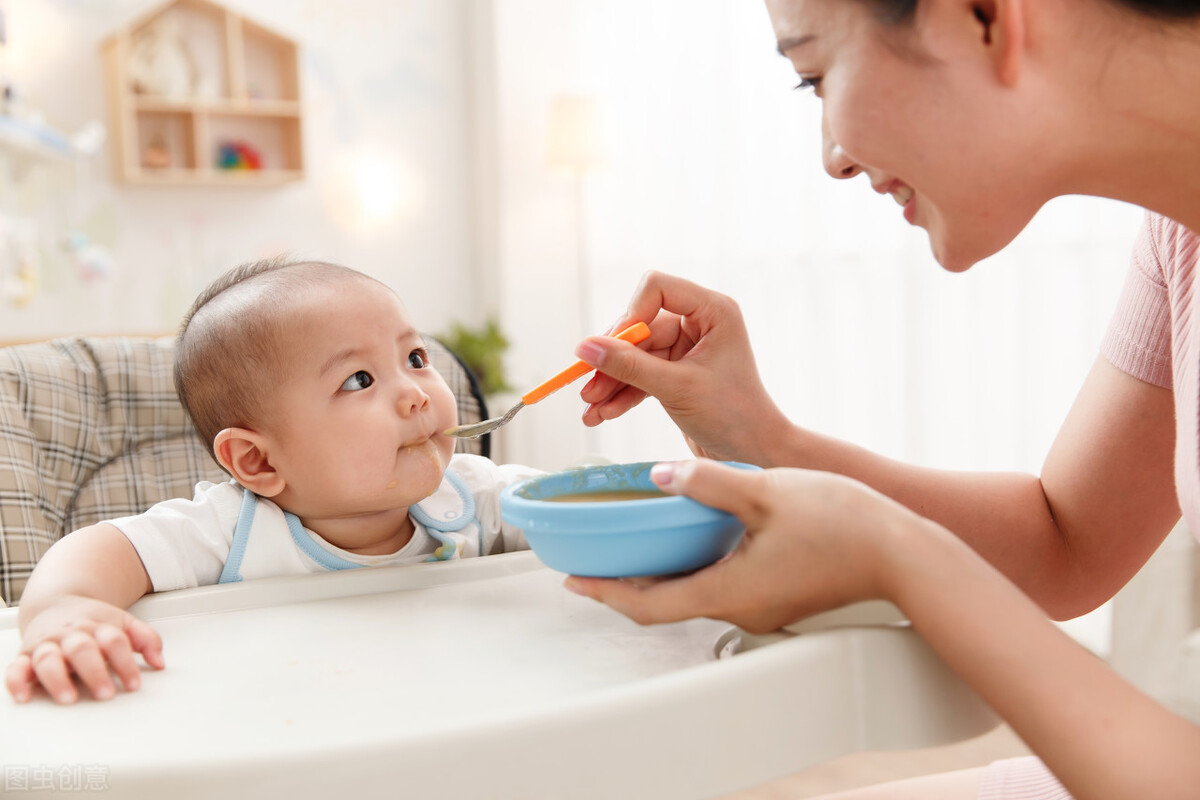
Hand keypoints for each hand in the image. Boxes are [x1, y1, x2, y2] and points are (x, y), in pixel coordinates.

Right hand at [6, 595, 163, 703]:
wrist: (55, 603)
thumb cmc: (91, 620)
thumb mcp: (122, 623)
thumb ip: (144, 639)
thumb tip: (159, 662)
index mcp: (96, 626)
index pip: (114, 641)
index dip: (126, 662)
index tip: (134, 684)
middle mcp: (70, 634)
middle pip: (82, 649)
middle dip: (94, 671)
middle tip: (106, 693)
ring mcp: (46, 644)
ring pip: (48, 659)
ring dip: (58, 679)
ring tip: (69, 698)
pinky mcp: (24, 657)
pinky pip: (16, 668)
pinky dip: (17, 682)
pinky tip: (24, 696)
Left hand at [564, 459, 923, 633]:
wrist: (906, 554)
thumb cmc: (845, 526)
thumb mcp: (766, 492)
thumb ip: (707, 483)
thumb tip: (661, 476)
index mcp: (730, 590)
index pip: (650, 605)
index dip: (606, 594)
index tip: (574, 581)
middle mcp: (741, 608)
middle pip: (666, 606)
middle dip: (624, 587)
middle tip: (591, 567)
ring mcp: (762, 605)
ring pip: (694, 596)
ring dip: (658, 578)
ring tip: (630, 550)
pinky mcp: (779, 594)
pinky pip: (722, 586)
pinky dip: (692, 569)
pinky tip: (690, 541)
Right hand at [577, 271, 790, 464]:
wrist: (755, 455)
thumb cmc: (733, 416)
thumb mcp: (676, 388)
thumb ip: (629, 366)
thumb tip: (584, 347)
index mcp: (712, 311)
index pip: (657, 288)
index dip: (630, 315)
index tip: (611, 347)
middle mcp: (700, 323)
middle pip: (640, 327)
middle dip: (612, 360)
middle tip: (586, 387)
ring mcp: (687, 348)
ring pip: (635, 355)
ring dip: (612, 381)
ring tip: (589, 410)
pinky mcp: (677, 373)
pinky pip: (641, 374)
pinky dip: (622, 393)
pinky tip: (603, 414)